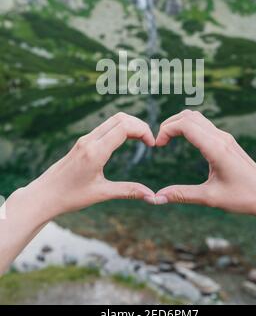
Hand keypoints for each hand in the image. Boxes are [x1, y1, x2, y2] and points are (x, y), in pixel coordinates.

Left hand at [30, 112, 155, 217]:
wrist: (44, 195)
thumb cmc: (70, 197)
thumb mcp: (102, 194)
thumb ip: (128, 191)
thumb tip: (152, 196)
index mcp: (95, 151)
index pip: (124, 127)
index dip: (143, 130)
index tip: (152, 145)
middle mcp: (89, 141)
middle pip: (120, 118)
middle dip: (139, 124)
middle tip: (150, 140)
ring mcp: (85, 139)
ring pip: (112, 120)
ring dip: (130, 125)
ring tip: (142, 140)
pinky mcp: (83, 142)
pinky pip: (105, 127)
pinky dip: (120, 129)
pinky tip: (127, 141)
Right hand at [155, 110, 255, 220]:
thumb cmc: (243, 197)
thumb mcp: (210, 198)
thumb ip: (182, 195)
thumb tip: (157, 198)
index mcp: (216, 148)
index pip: (185, 124)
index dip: (166, 130)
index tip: (158, 146)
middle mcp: (220, 138)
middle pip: (189, 116)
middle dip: (169, 124)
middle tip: (159, 142)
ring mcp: (225, 138)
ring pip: (197, 117)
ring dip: (179, 123)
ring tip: (168, 139)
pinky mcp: (227, 142)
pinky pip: (204, 125)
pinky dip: (189, 127)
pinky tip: (184, 141)